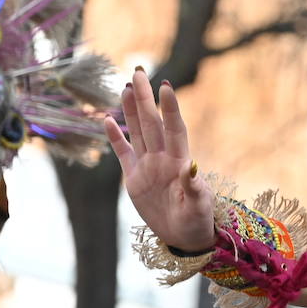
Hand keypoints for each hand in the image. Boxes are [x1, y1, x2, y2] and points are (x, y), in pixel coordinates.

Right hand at [104, 69, 215, 251]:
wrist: (185, 236)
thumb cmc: (198, 221)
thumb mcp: (199, 207)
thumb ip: (195, 189)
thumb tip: (192, 168)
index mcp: (179, 162)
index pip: (174, 129)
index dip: (170, 109)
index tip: (166, 86)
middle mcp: (163, 159)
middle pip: (152, 123)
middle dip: (146, 98)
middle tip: (139, 71)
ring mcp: (148, 166)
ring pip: (138, 132)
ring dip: (131, 110)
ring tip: (126, 87)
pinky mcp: (134, 178)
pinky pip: (123, 153)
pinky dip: (116, 137)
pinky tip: (107, 120)